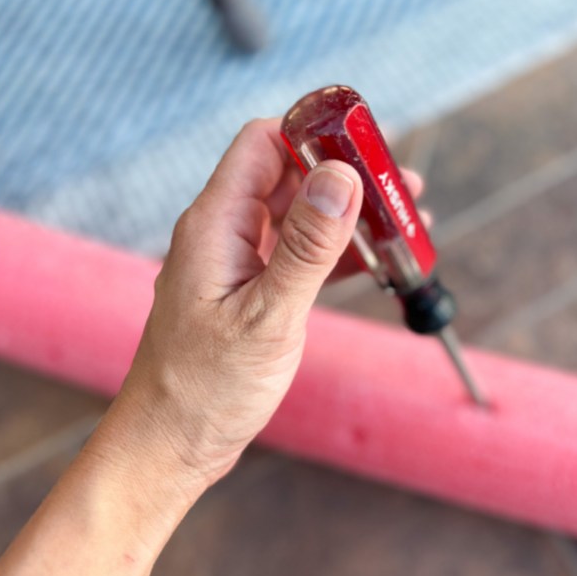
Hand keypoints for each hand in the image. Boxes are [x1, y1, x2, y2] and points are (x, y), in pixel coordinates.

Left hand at [105, 118, 422, 490]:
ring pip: (300, 216)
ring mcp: (238, 262)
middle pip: (289, 175)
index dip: (313, 132)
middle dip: (347, 174)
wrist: (171, 443)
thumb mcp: (267, 316)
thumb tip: (342, 178)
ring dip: (350, 215)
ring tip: (405, 221)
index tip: (366, 141)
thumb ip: (306, 247)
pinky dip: (338, 252)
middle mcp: (224, 234)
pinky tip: (376, 261)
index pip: (263, 144)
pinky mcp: (253, 291)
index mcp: (215, 225)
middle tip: (402, 187)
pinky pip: (300, 254)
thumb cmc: (205, 388)